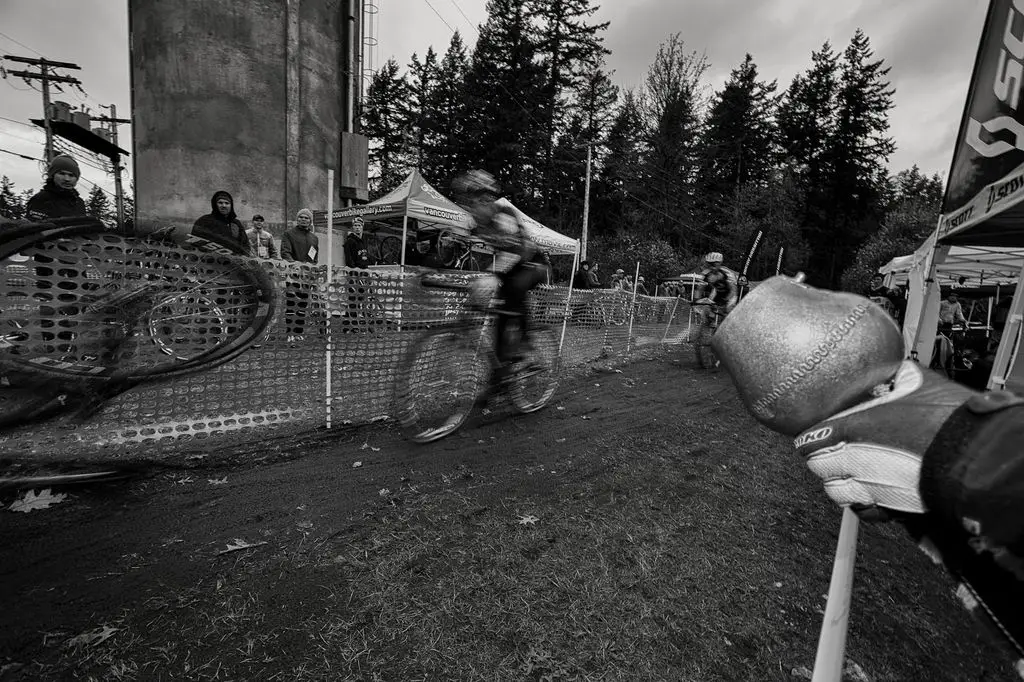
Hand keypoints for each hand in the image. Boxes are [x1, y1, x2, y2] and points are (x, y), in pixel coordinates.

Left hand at [793, 360, 975, 518]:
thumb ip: (899, 376)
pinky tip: (872, 493)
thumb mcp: (920, 382)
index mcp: (853, 429)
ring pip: (836, 492)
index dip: (812, 439)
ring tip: (853, 473)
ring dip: (841, 483)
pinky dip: (864, 504)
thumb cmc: (949, 422)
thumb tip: (896, 369)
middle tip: (836, 451)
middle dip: (825, 460)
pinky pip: (864, 512)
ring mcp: (872, 488)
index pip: (810, 441)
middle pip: (819, 467)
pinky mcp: (892, 509)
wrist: (977, 457)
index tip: (816, 437)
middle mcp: (855, 461)